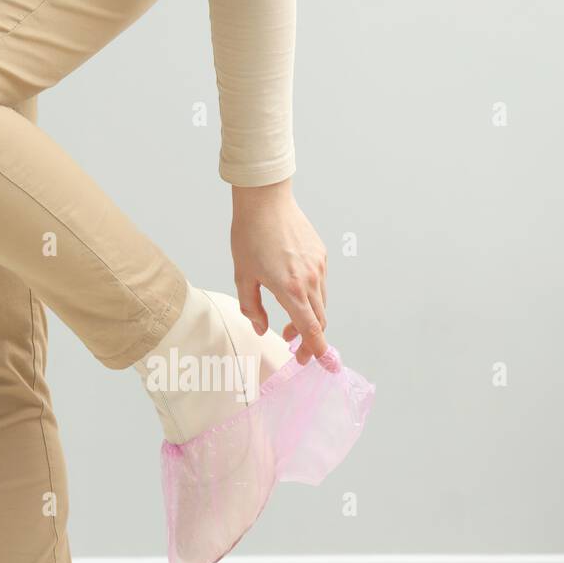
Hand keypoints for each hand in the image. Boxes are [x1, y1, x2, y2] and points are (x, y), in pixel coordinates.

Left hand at [231, 178, 328, 363]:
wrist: (265, 200)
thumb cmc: (249, 235)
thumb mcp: (243, 276)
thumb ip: (252, 307)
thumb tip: (261, 328)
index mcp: (289, 289)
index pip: (310, 328)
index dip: (315, 349)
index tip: (316, 363)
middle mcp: (309, 279)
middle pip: (319, 320)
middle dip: (310, 340)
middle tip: (295, 349)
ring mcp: (318, 266)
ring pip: (321, 303)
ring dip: (309, 319)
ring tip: (290, 324)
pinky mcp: (320, 255)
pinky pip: (320, 284)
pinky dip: (311, 298)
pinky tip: (294, 294)